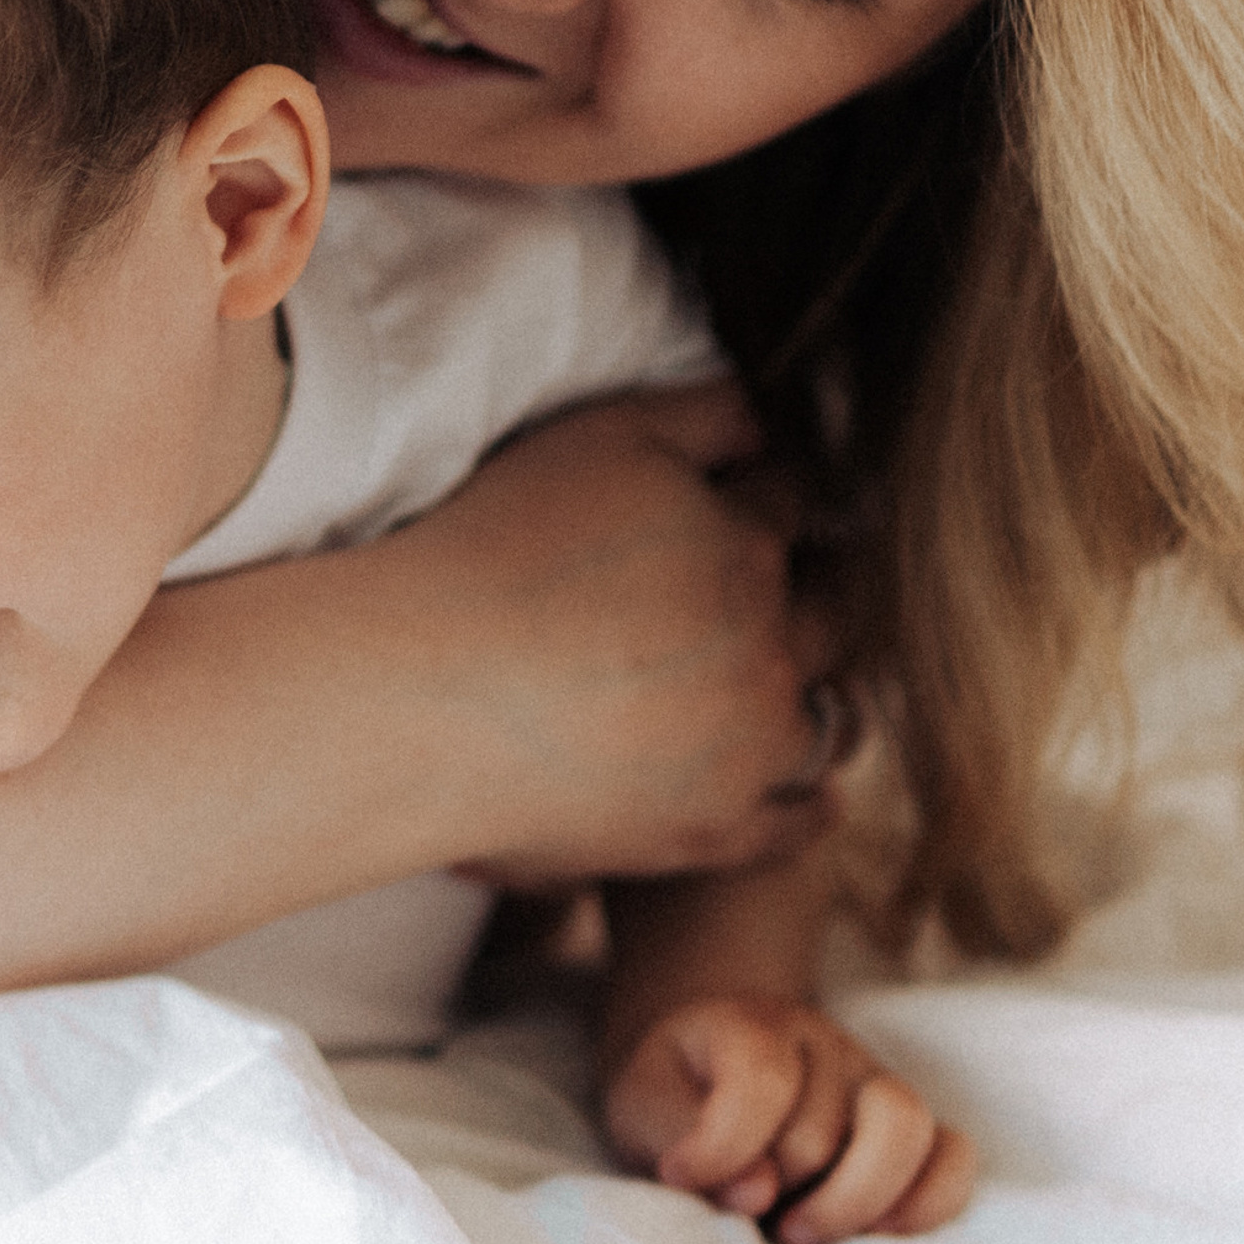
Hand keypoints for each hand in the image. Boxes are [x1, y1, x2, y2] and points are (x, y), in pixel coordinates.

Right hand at [379, 387, 835, 889]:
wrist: (414, 695)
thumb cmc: (489, 551)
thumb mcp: (602, 436)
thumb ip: (704, 415)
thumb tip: (771, 423)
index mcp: (747, 545)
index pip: (793, 500)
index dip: (776, 489)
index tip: (765, 493)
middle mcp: (768, 647)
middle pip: (829, 608)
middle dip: (816, 587)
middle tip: (798, 583)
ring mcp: (748, 748)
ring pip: (828, 718)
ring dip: (815, 694)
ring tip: (787, 685)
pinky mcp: (712, 829)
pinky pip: (793, 822)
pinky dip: (808, 805)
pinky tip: (815, 796)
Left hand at [600, 991, 976, 1243]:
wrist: (708, 1071)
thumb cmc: (676, 1098)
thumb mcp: (641, 1106)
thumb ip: (676, 1137)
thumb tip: (755, 1192)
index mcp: (750, 1025)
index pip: (760, 1081)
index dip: (721, 1148)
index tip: (679, 1178)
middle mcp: (823, 1043)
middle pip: (820, 1131)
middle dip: (779, 1190)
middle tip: (745, 1217)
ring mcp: (875, 1080)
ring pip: (903, 1131)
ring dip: (850, 1203)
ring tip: (800, 1233)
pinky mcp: (914, 1126)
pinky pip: (954, 1158)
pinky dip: (926, 1205)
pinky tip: (876, 1236)